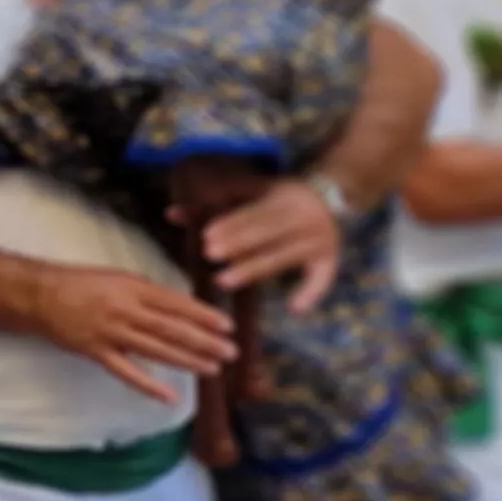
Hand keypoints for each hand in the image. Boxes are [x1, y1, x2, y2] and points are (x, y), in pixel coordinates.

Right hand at [24, 266, 232, 400]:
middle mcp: (124, 311)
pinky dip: (148, 385)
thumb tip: (180, 306)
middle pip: (171, 329)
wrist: (38, 296)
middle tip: (230, 352)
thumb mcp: (119, 277)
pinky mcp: (96, 352)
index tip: (227, 326)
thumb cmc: (81, 282)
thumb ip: (149, 291)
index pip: (176, 304)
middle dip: (204, 341)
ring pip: (155, 350)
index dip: (203, 315)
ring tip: (212, 368)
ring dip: (186, 360)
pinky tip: (170, 396)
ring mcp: (110, 334)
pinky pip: (126, 372)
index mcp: (132, 289)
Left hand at [198, 178, 341, 311]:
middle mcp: (307, 218)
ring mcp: (320, 240)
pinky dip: (311, 293)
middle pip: (268, 234)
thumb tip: (171, 214)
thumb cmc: (277, 197)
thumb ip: (216, 203)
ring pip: (283, 258)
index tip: (205, 236)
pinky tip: (293, 309)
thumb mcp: (253, 191)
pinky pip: (323, 279)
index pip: (255, 212)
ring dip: (253, 269)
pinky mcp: (330, 259)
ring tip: (222, 281)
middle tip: (208, 256)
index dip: (231, 224)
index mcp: (286, 197)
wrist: (330, 195)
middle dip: (237, 245)